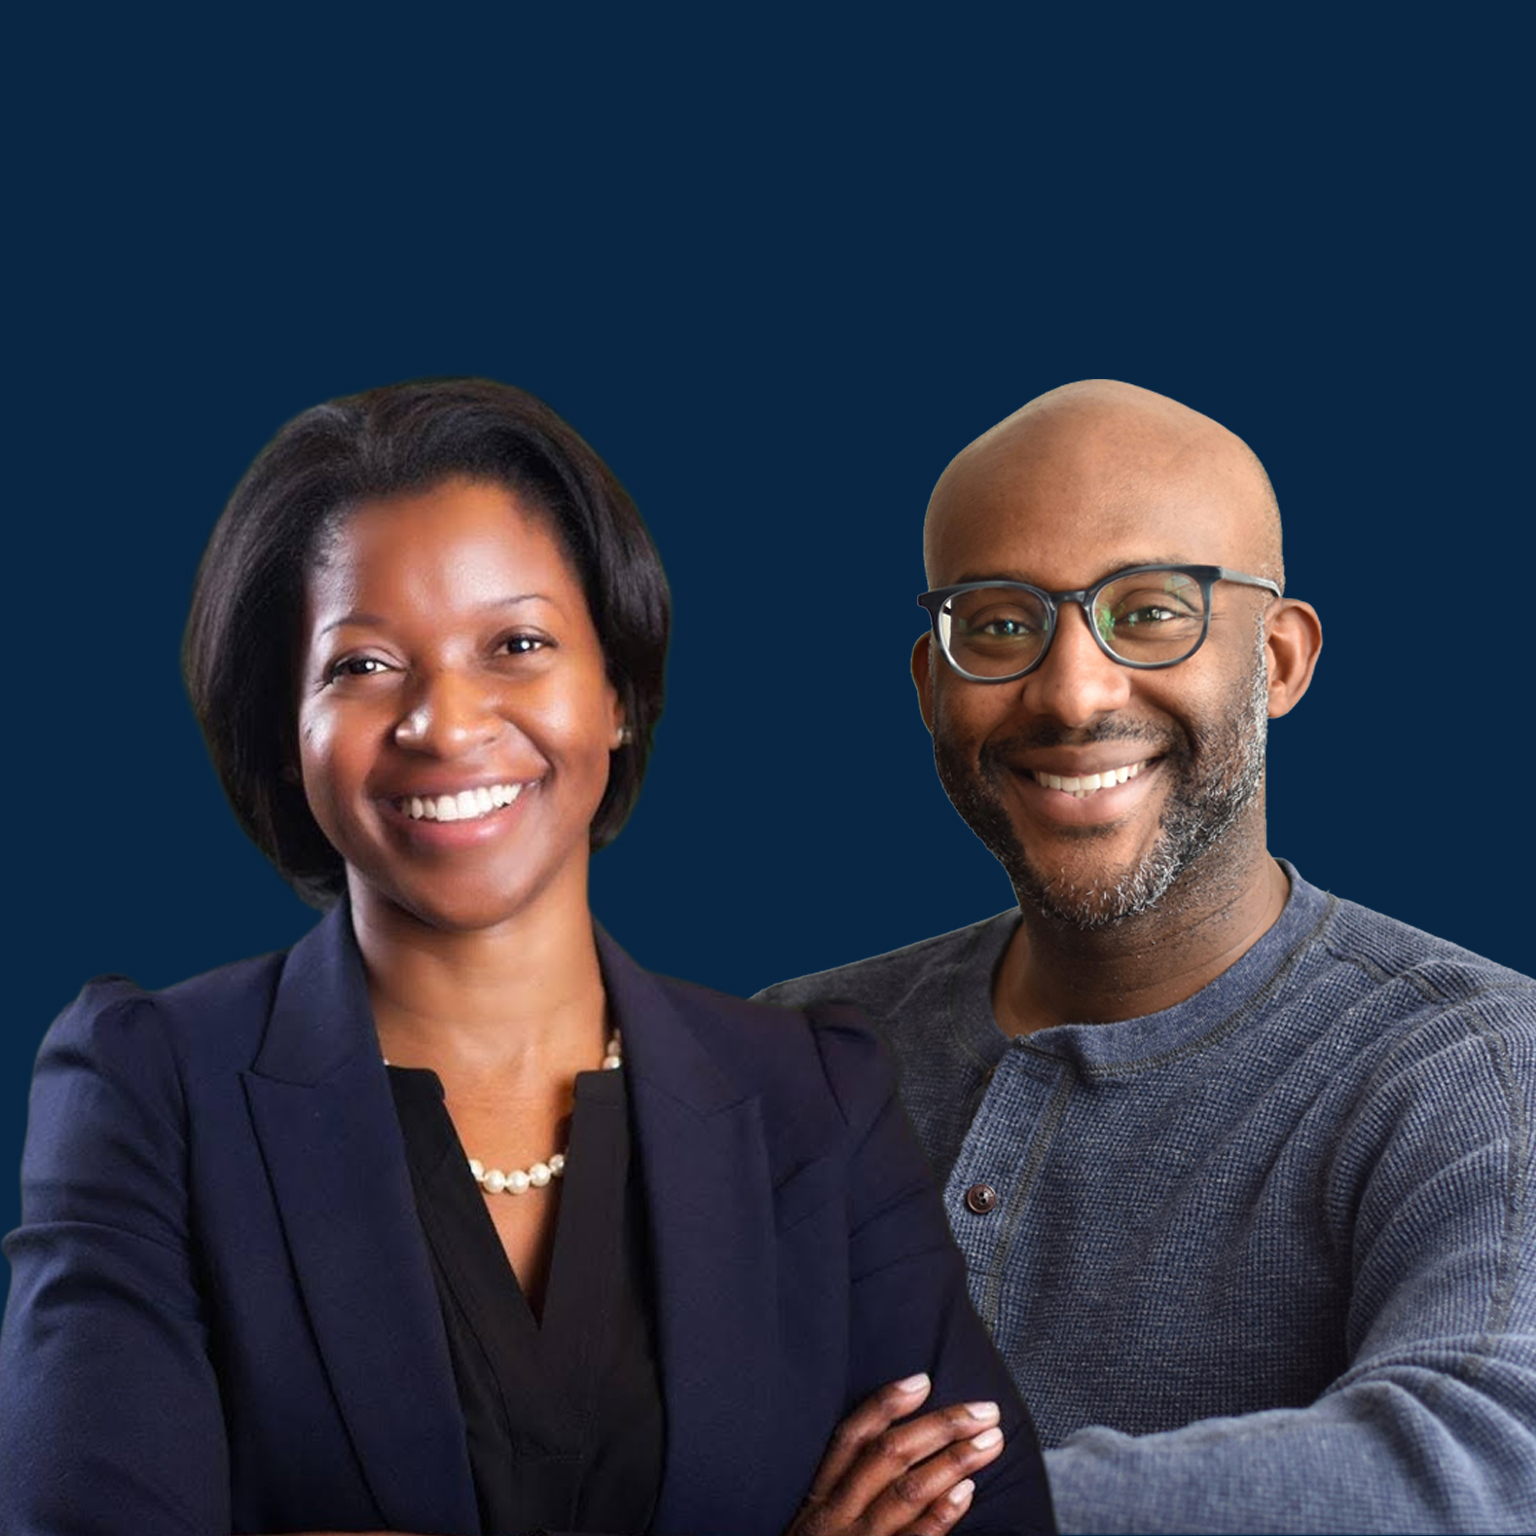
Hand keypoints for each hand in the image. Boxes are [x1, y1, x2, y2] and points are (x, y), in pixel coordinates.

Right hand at [785, 1373, 1005, 1535]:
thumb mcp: (819, 1526)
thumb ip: (848, 1490)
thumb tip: (905, 1448)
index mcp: (820, 1498)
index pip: (850, 1438)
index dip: (886, 1405)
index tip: (923, 1381)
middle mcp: (836, 1517)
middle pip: (888, 1456)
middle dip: (940, 1426)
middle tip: (984, 1410)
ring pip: (906, 1491)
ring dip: (954, 1461)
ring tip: (990, 1442)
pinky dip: (941, 1514)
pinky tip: (967, 1492)